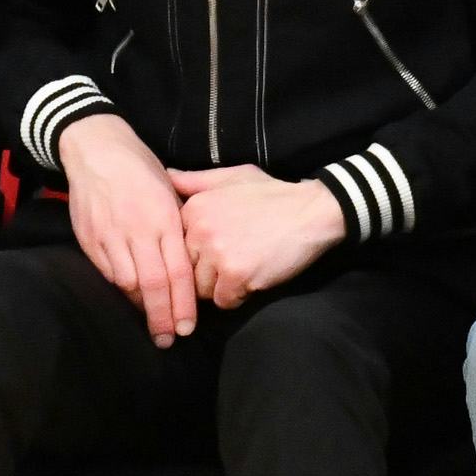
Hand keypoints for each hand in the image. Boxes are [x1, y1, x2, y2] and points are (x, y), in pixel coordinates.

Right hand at [59, 112, 193, 346]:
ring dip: (141, 306)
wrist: (97, 150)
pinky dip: (120, 288)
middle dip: (162, 317)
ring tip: (152, 322)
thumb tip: (194, 260)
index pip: (177, 271)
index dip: (183, 303)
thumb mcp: (171, 192)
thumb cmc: (141, 170)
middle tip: (169, 339)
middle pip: (153, 284)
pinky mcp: (89, 239)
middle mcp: (138, 230)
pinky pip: (107, 272)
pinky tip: (131, 297)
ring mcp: (110, 236)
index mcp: (164, 218)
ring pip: (127, 283)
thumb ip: (179, 227)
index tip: (188, 327)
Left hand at [166, 165, 345, 309]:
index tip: (214, 249)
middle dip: (206, 272)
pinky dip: (238, 296)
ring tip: (243, 269)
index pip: (175, 246)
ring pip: (202, 289)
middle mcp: (199, 230)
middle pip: (187, 270)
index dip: (195, 253)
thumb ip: (194, 180)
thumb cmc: (271, 194)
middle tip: (231, 262)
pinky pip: (224, 301)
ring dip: (221, 287)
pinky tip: (253, 278)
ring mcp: (217, 253)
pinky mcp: (237, 274)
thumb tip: (164, 174)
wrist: (311, 211)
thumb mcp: (230, 177)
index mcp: (194, 208)